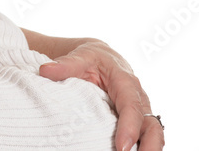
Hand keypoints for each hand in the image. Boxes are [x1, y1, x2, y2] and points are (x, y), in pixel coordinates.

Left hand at [39, 40, 162, 150]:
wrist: (102, 57)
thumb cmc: (92, 58)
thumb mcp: (80, 57)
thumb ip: (65, 64)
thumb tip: (45, 70)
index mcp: (126, 82)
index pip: (131, 106)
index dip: (129, 127)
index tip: (122, 147)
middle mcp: (138, 98)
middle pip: (152, 125)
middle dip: (150, 146)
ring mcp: (140, 111)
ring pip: (153, 134)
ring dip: (149, 150)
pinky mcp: (137, 121)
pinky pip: (145, 137)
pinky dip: (142, 148)